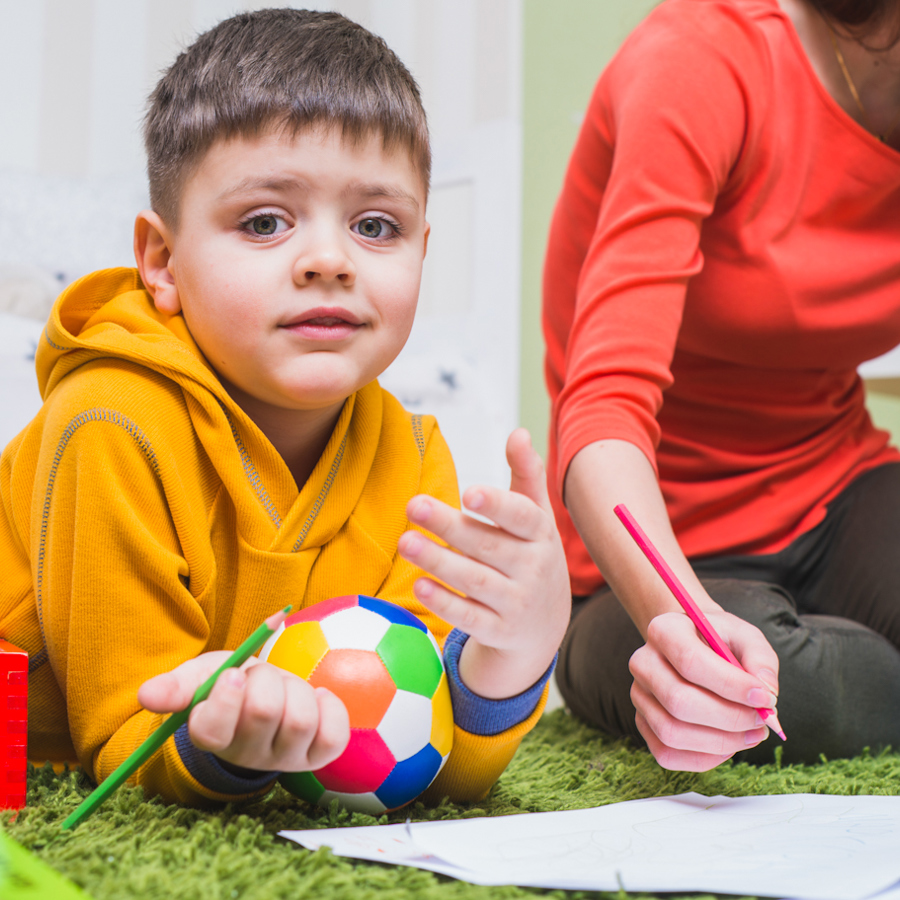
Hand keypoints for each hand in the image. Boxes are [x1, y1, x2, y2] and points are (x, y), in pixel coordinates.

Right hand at [138, 652, 349, 772]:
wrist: (265, 691)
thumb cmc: (231, 683)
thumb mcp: (201, 676)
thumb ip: (177, 686)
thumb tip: (146, 695)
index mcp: (213, 735)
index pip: (213, 730)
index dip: (226, 699)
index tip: (234, 673)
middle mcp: (248, 754)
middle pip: (264, 714)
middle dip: (265, 680)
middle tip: (259, 676)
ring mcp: (285, 758)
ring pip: (300, 720)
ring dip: (296, 689)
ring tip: (285, 687)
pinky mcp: (317, 754)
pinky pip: (334, 734)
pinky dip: (329, 705)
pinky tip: (316, 697)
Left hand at [397, 428, 569, 698]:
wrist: (545, 625)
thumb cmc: (531, 555)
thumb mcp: (535, 517)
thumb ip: (526, 475)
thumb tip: (518, 432)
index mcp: (540, 534)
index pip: (521, 517)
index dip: (498, 505)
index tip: (468, 493)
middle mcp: (533, 569)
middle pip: (488, 546)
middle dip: (449, 526)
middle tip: (413, 505)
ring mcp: (517, 603)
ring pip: (476, 581)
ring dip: (439, 562)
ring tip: (405, 542)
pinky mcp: (499, 631)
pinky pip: (470, 618)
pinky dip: (445, 603)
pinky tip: (418, 584)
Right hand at [629, 609, 779, 770]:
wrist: (693, 645)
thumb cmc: (719, 640)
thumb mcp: (745, 636)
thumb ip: (760, 659)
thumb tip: (767, 693)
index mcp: (664, 630)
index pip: (690, 661)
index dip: (731, 685)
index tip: (765, 698)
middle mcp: (643, 662)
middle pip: (679, 701)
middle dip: (729, 719)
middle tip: (761, 721)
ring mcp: (639, 695)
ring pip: (672, 732)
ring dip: (720, 742)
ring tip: (751, 734)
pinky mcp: (642, 722)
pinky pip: (666, 754)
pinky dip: (704, 758)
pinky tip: (728, 745)